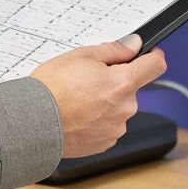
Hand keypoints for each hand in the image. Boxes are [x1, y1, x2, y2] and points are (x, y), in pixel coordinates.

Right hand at [31, 34, 167, 157]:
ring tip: (78, 100)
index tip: (148, 55)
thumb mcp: (81, 56)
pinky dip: (97, 120)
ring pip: (119, 108)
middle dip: (116, 82)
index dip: (152, 56)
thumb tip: (134, 45)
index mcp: (123, 83)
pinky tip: (78, 116)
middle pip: (131, 88)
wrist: (32, 123)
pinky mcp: (105, 143)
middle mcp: (125, 108)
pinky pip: (108, 126)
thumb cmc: (51, 90)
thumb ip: (114, 50)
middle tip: (89, 79)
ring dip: (106, 103)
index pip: (155, 66)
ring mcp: (116, 129)